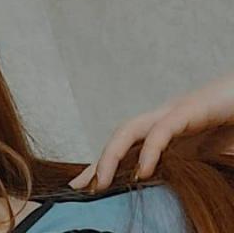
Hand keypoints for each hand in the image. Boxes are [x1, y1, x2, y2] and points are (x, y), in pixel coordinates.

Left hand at [68, 72, 233, 190]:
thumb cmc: (231, 122)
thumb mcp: (204, 153)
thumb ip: (183, 166)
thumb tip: (163, 191)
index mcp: (164, 132)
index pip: (125, 148)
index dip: (102, 166)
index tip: (82, 187)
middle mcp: (161, 120)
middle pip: (118, 138)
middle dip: (98, 162)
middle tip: (82, 187)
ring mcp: (173, 113)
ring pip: (129, 130)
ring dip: (111, 155)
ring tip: (101, 182)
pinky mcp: (189, 110)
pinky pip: (162, 131)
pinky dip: (150, 151)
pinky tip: (144, 171)